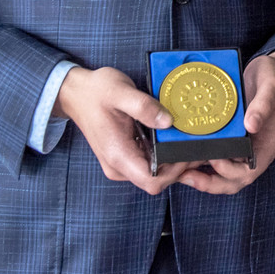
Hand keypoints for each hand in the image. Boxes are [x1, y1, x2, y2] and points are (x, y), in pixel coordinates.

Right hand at [54, 65, 192, 193]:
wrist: (76, 94)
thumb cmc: (96, 92)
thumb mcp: (121, 92)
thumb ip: (144, 107)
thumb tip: (168, 122)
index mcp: (117, 155)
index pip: (152, 181)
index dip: (175, 172)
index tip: (188, 153)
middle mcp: (118, 166)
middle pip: (156, 181)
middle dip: (180, 168)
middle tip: (197, 146)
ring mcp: (120, 163)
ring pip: (154, 175)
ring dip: (173, 162)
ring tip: (188, 141)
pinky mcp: (124, 157)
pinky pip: (148, 165)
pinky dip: (164, 157)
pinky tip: (173, 140)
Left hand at [178, 51, 274, 194]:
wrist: (273, 70)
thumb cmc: (274, 78)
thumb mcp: (271, 87)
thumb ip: (263, 105)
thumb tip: (250, 125)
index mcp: (268, 145)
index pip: (249, 171)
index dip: (229, 171)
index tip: (213, 158)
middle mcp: (255, 150)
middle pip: (233, 180)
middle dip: (210, 183)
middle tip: (186, 177)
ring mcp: (243, 146)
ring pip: (223, 173)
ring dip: (203, 176)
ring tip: (180, 172)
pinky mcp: (232, 138)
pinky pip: (217, 156)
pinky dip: (202, 161)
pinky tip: (185, 156)